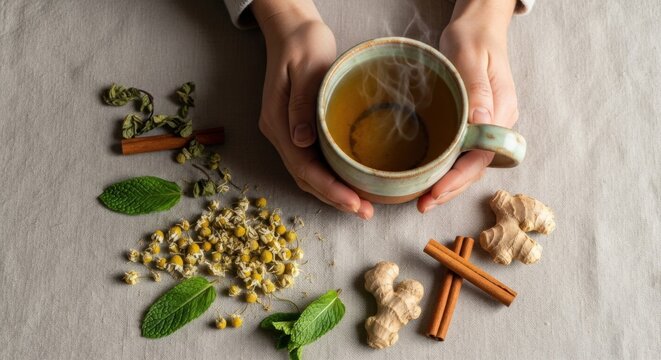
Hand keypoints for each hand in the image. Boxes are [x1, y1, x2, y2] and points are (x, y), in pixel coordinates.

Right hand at [253, 0, 373, 218]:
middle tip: (364, 211)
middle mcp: (279, 132)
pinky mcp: (297, 130)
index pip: (302, 166)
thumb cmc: (303, 43)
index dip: (328, 188)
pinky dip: (330, 178)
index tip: (353, 202)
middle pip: (305, 177)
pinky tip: (349, 184)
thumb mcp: (306, 67)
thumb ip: (301, 104)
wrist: (292, 30)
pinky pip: (312, 162)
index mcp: (278, 120)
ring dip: (333, 193)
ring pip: (308, 174)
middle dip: (334, 198)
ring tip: (361, 206)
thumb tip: (302, 142)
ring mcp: (287, 133)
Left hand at [417, 0, 518, 212]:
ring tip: (424, 200)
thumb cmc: (474, 37)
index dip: (458, 178)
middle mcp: (497, 123)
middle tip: (424, 204)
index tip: (436, 191)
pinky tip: (429, 177)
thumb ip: (477, 90)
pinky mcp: (474, 122)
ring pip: (469, 163)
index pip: (482, 156)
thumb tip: (481, 124)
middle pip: (476, 167)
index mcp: (501, 111)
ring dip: (448, 183)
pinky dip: (447, 168)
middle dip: (450, 189)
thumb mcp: (470, 58)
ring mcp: (487, 125)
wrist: (478, 26)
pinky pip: (462, 152)